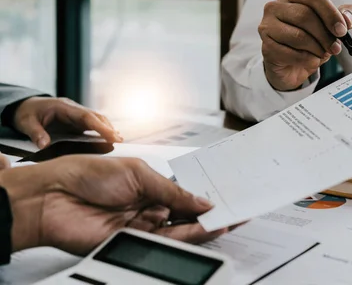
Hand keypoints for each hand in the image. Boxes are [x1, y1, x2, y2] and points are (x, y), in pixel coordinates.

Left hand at [0, 156, 227, 254]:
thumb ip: (172, 191)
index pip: (185, 193)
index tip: (227, 196)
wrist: (53, 195)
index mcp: (150, 185)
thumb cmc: (86, 174)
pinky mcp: (133, 241)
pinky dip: (188, 236)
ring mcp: (142, 225)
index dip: (206, 196)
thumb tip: (201, 201)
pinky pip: (166, 240)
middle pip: (187, 213)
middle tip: (236, 211)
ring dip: (206, 225)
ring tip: (228, 219)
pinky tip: (205, 228)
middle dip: (212, 213)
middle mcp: (148, 206)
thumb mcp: (138, 173)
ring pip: (181, 229)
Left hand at [13, 97, 122, 148]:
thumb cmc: (26, 113)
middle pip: (96, 116)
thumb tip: (44, 145)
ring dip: (107, 128)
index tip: (111, 135)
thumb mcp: (27, 123)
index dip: (100, 126)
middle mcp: (73, 109)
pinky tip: (109, 137)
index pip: (86, 116)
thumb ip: (36, 133)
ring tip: (118, 140)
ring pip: (96, 119)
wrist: (25, 105)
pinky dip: (102, 129)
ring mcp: (76, 114)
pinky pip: (92, 124)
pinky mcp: (76, 120)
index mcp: (64, 107)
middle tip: (119, 140)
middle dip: (108, 127)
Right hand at [259, 0, 351, 90]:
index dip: (331, 14)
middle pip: (305, 16)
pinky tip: (310, 60)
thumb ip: (343, 16)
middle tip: (335, 48)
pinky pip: (290, 53)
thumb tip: (348, 18)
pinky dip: (306, 59)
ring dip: (317, 49)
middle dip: (325, 35)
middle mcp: (276, 6)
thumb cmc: (309, 40)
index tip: (342, 30)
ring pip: (298, 36)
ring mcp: (267, 26)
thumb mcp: (330, 26)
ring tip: (323, 54)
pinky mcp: (266, 45)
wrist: (291, 65)